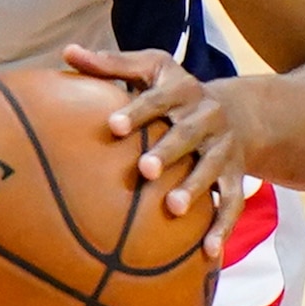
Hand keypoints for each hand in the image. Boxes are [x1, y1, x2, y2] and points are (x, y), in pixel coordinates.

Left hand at [62, 43, 262, 221]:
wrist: (238, 113)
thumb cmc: (175, 93)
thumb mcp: (150, 70)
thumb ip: (109, 64)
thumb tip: (66, 51)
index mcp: (183, 89)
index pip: (159, 98)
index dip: (137, 110)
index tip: (112, 126)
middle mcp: (208, 117)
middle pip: (188, 134)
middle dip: (169, 150)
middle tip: (145, 170)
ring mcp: (224, 149)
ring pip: (212, 170)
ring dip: (195, 189)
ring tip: (173, 209)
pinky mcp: (236, 177)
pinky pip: (232, 204)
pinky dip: (223, 229)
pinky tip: (208, 254)